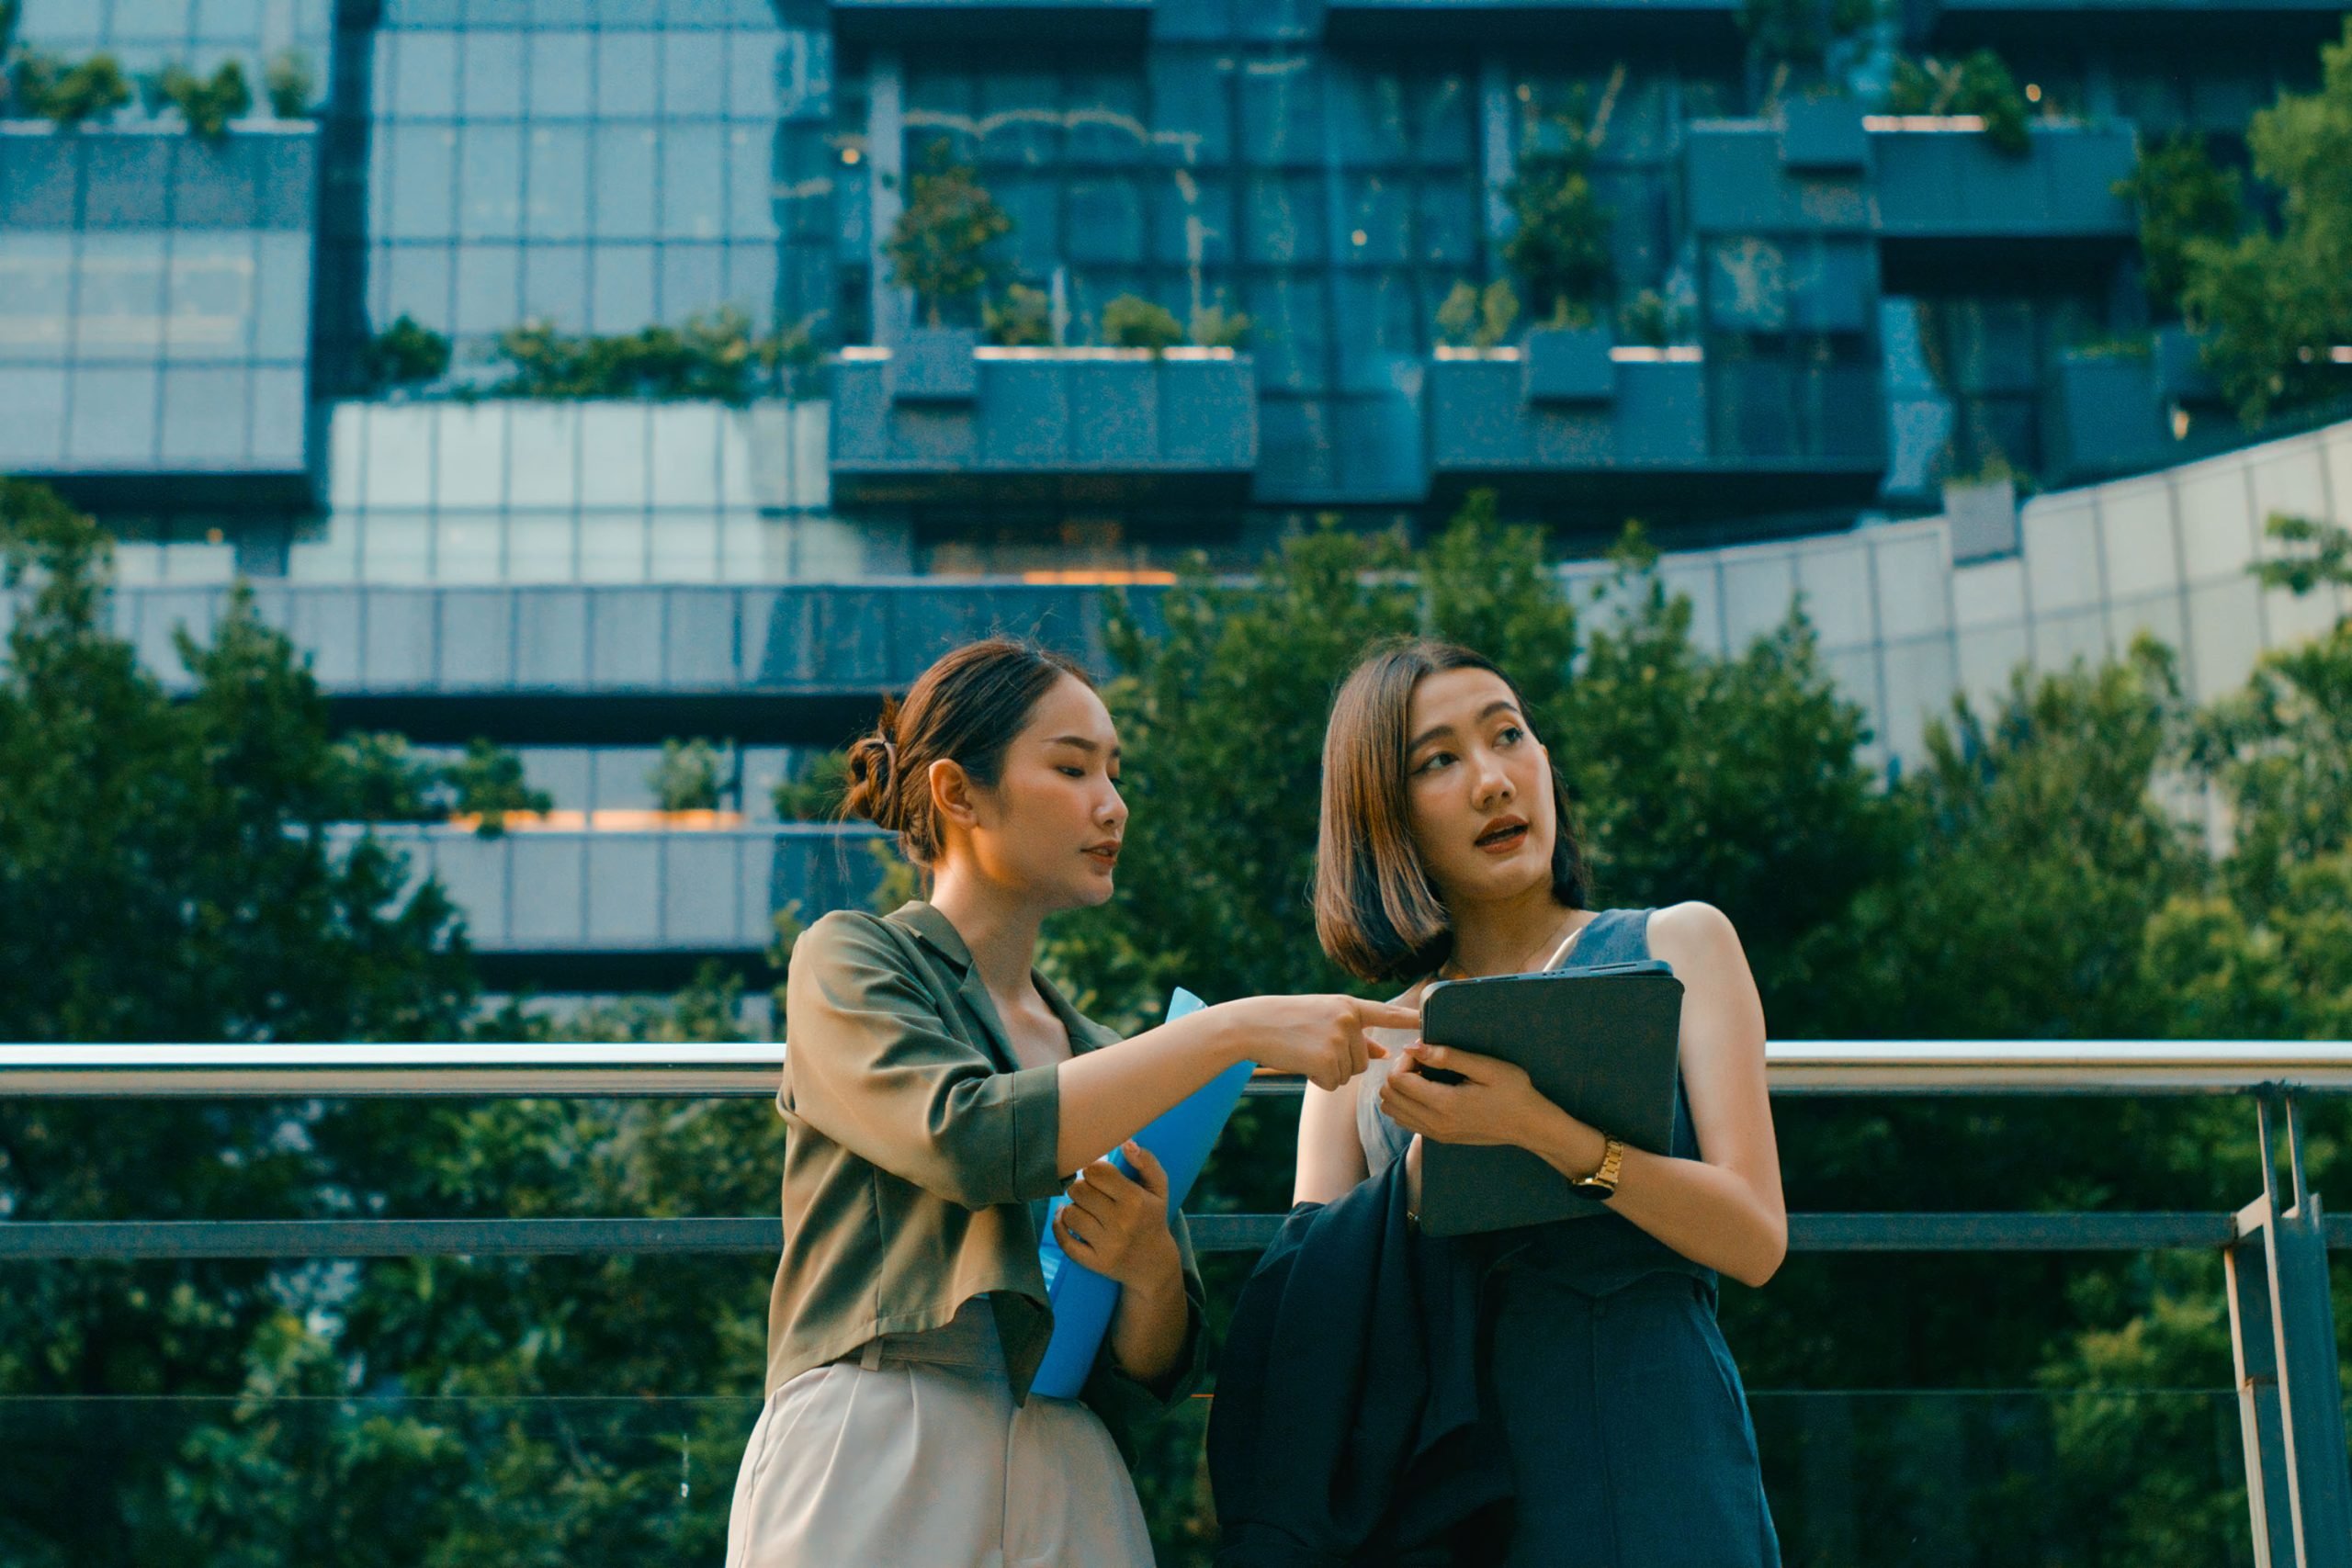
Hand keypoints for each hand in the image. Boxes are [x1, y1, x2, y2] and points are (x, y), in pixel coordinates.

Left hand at [1054, 1140, 1178, 1290]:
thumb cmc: (1152, 1217)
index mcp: (1135, 1200)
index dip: (1092, 1169)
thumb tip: (1126, 1143)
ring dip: (1072, 1207)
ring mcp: (1107, 1245)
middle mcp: (1121, 1223)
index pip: (1096, 1172)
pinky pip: (1065, 1242)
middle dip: (1081, 1187)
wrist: (1154, 1264)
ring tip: (1084, 1208)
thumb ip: (1146, 1162)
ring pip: (1070, 1213)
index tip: (1097, 1175)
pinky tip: (1064, 1219)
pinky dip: (1059, 1227)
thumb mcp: (1159, 1188)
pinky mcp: (1095, 1263)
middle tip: (1089, 1192)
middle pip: (1079, 1190)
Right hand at [1219, 994, 1419, 1090]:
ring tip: (1306, 1051)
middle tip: (1314, 1047)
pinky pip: (1334, 1083)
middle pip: (1365, 1060)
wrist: (1254, 1025)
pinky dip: (1319, 1080)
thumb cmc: (1288, 1021)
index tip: (1432, 1023)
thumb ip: (1356, 1034)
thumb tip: (1383, 1054)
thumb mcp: (1324, 1019)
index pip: (1387, 1014)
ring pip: (1349, 1074)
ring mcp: (1338, 1039)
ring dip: (1330, 1071)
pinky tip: (1303, 1063)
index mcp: (1349, 1006)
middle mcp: (1348, 1020)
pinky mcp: (1326, 1059)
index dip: (1412, 1020)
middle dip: (1343, 1062)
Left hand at [1381, 1043, 1593, 1158]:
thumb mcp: (1487, 1067)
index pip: (1397, 1080)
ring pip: (1392, 1111)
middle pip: (1388, 1097)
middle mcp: (1434, 1123)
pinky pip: (1405, 1121)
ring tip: (1426, 1076)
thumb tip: (1414, 1047)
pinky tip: (1428, 1091)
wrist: (1530, 1126)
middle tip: (1424, 1062)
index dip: (1404, 1060)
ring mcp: (1435, 1134)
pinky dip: (1406, 1103)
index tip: (1425, 1052)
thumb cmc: (1514, 1092)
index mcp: (1444, 1104)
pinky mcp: (1439, 1138)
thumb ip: (1448, 1056)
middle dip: (1399, 1073)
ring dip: (1400, 1089)